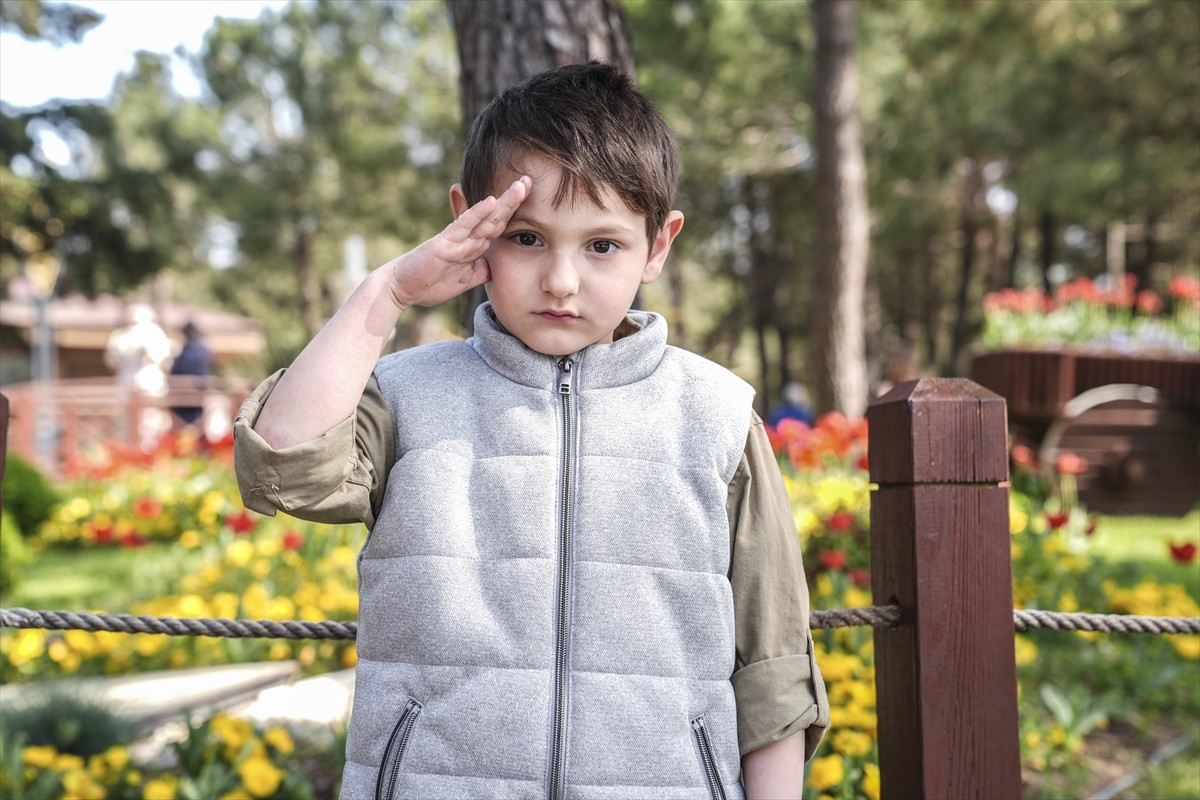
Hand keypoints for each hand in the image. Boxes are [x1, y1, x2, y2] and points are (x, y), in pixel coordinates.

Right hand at [386, 176, 530, 309]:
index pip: (498, 226)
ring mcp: (456, 238)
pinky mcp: (445, 243)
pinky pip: (464, 226)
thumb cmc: (430, 283)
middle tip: (530, 180)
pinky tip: (492, 201)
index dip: (515, 213)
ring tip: (520, 185)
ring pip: (485, 218)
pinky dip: (478, 213)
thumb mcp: (464, 280)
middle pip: (496, 217)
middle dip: (514, 200)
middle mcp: (467, 238)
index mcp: (473, 246)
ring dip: (503, 202)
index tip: (531, 200)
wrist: (403, 288)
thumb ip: (479, 271)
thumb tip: (493, 266)